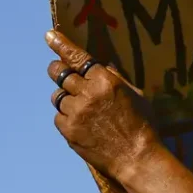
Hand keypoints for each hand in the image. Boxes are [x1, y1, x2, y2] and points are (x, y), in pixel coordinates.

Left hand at [46, 30, 159, 182]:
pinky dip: (67, 115)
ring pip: (58, 96)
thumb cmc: (142, 124)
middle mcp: (87, 93)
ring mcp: (75, 112)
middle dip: (57, 68)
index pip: (79, 57)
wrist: (135, 157)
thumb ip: (117, 78)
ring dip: (66, 96)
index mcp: (106, 80)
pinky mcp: (67, 130)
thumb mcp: (136, 95)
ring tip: (80, 104)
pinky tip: (82, 122)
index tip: (49, 35)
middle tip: (57, 68)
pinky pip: (59, 116)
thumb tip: (104, 64)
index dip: (62, 45)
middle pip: (60, 73)